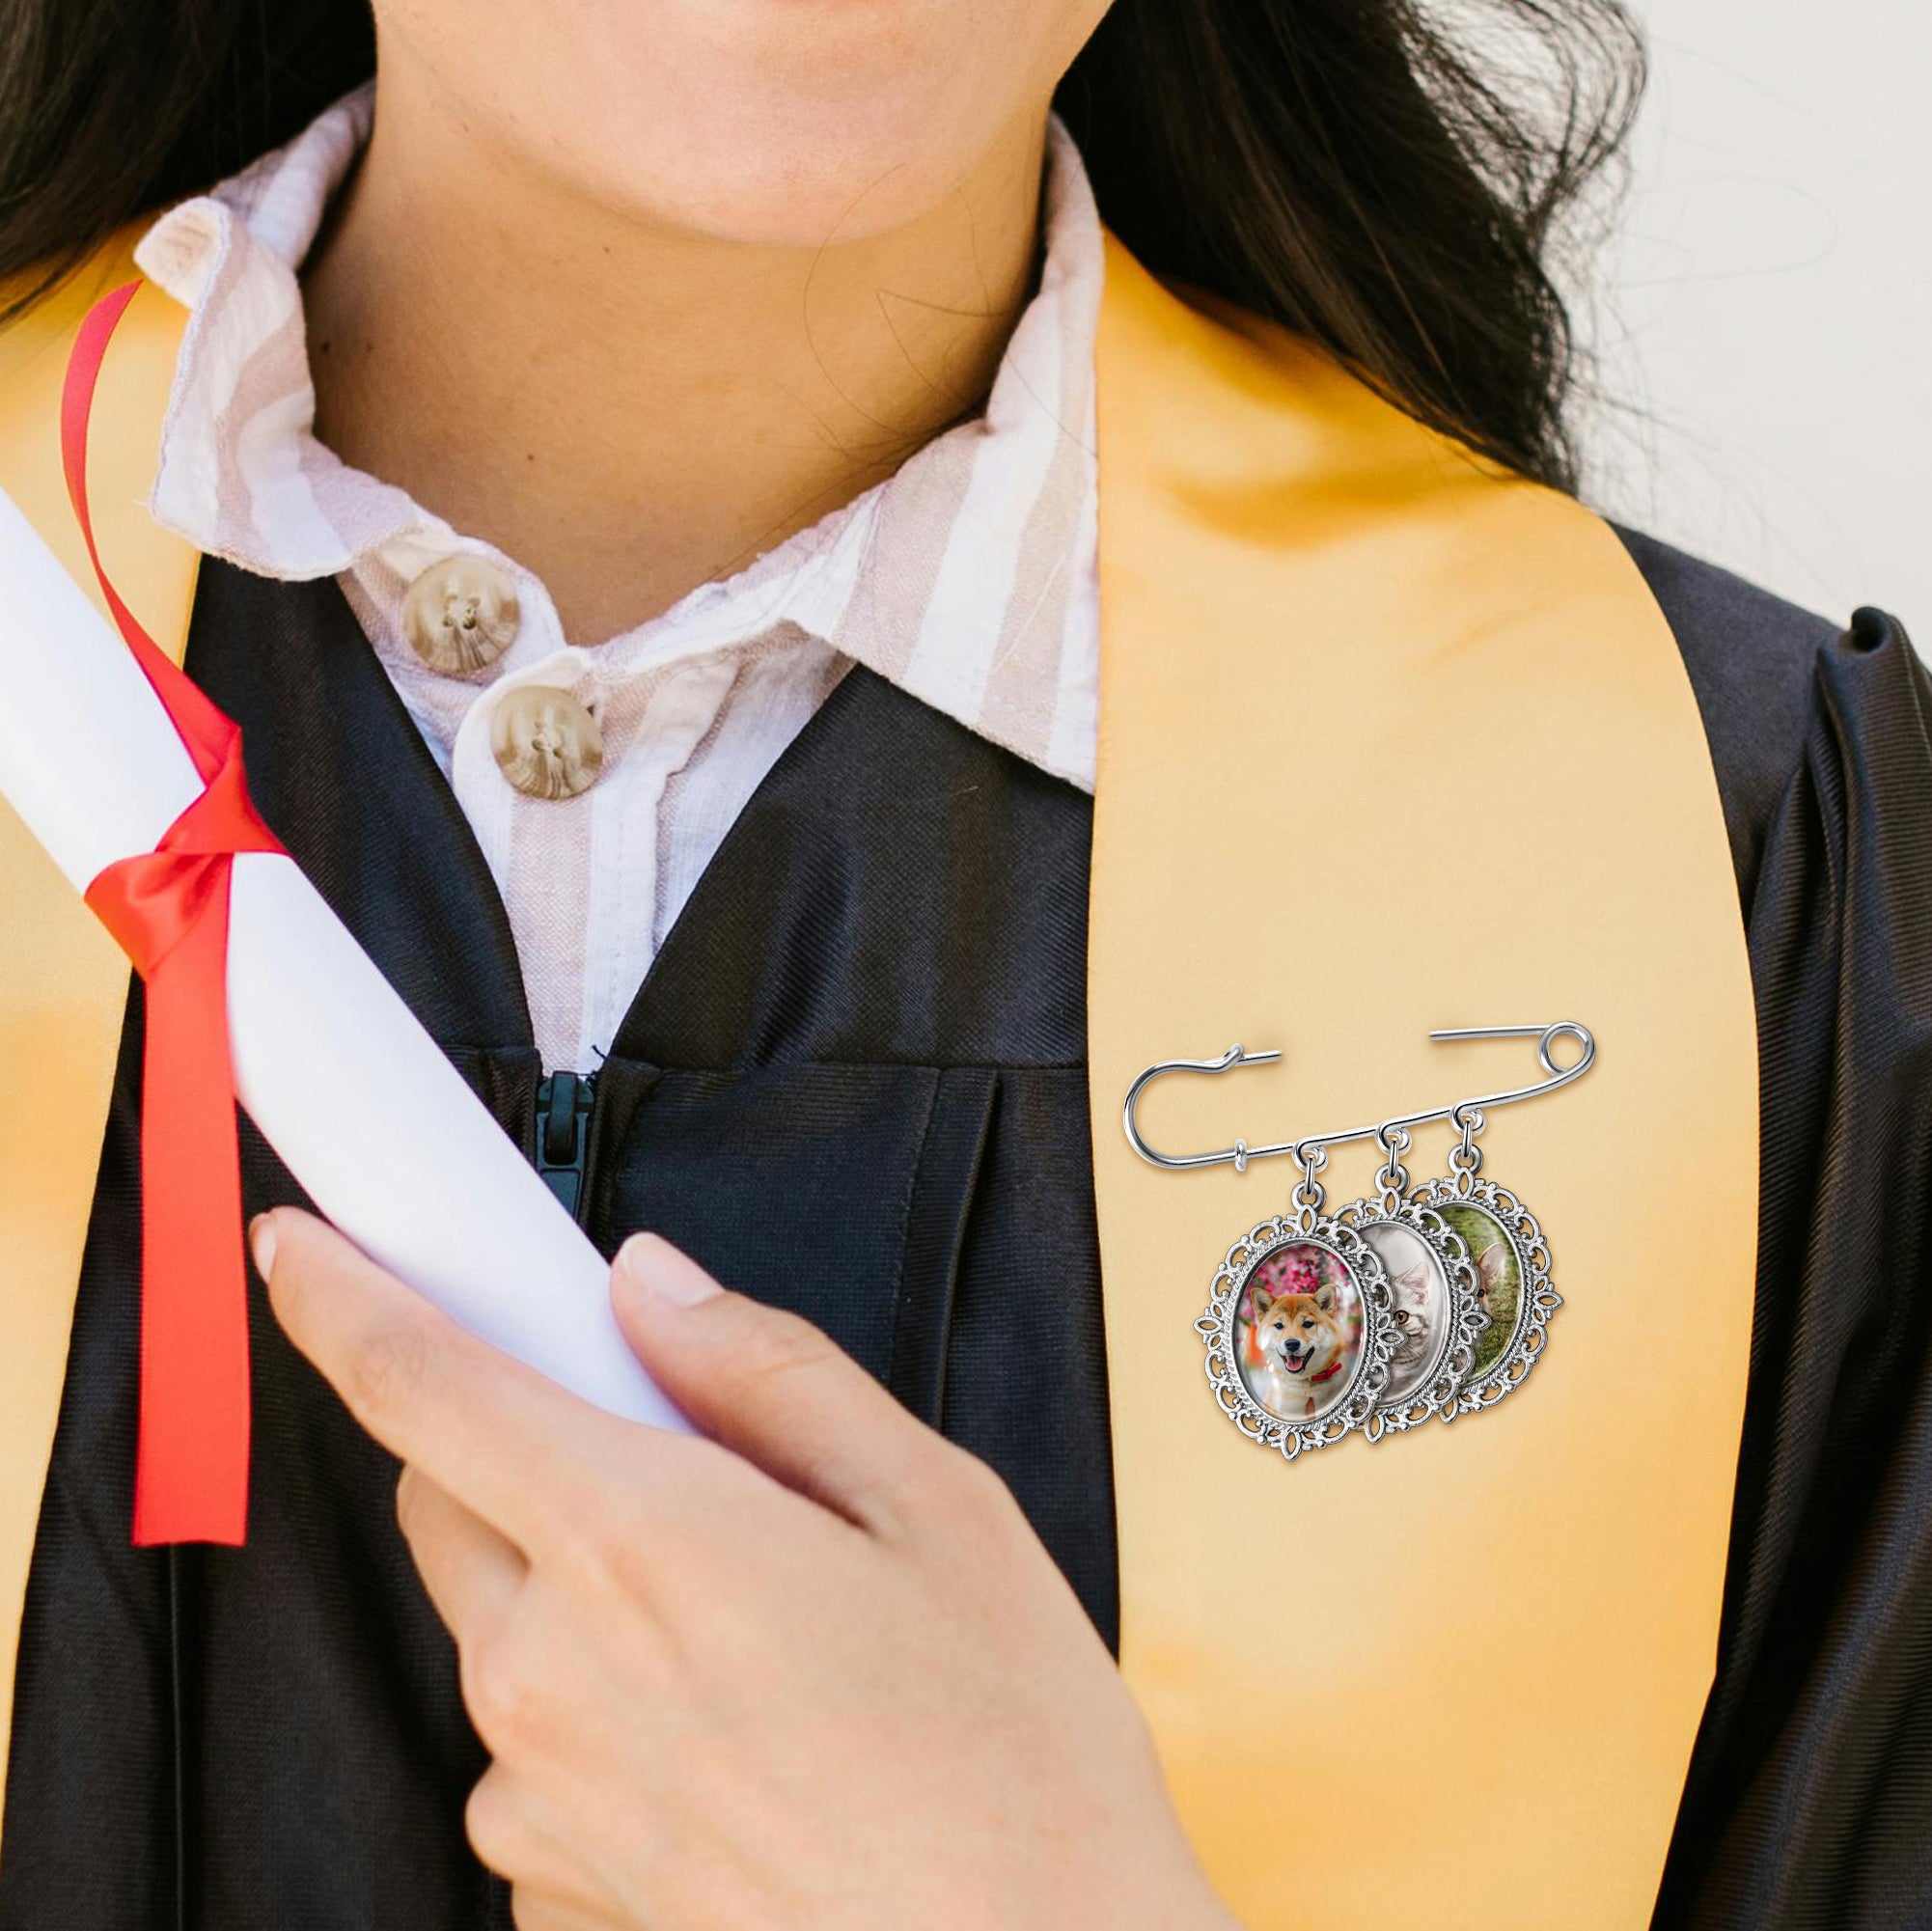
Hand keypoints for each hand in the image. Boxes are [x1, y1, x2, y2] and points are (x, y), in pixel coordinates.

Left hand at [254, 1209, 1236, 1930]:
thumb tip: (655, 1289)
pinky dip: (598, 1722)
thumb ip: (768, 1373)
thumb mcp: (935, 1508)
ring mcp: (540, 1798)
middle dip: (513, 1448)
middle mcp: (550, 1673)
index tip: (302, 1249)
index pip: (423, 1384)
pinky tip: (736, 1746)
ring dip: (573, 1598)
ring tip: (747, 1638)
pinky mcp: (555, 1894)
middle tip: (655, 1459)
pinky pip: (534, 1761)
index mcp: (640, 1542)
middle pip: (447, 1501)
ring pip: (497, 1634)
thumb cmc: (1011, 1759)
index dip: (342, 1296)